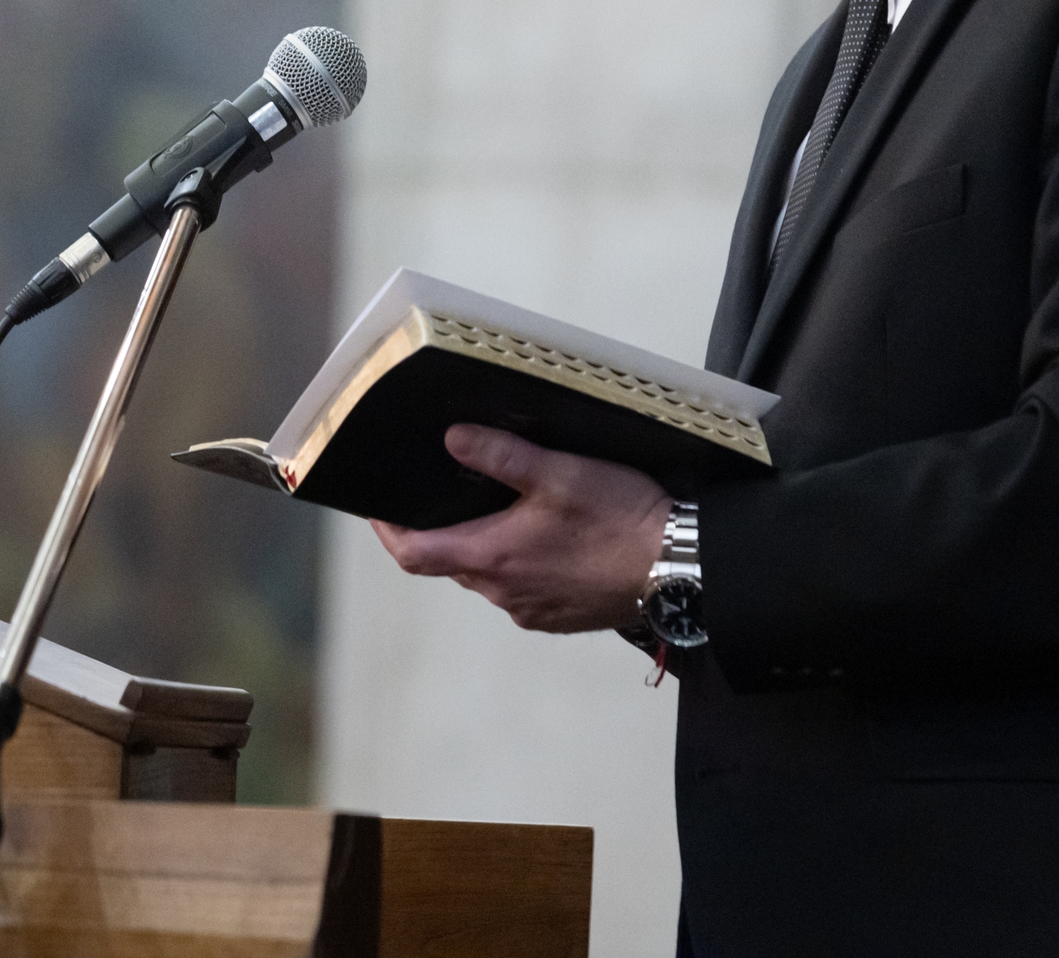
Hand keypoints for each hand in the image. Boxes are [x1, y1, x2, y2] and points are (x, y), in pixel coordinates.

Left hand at [371, 425, 671, 633]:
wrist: (679, 570)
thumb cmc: (619, 518)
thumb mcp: (559, 472)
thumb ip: (501, 456)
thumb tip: (451, 439)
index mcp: (493, 557)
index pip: (414, 554)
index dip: (388, 532)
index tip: (379, 511)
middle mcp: (504, 593)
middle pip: (451, 564)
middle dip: (442, 532)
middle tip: (447, 495)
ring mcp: (532, 610)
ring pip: (489, 578)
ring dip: (485, 548)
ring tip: (504, 510)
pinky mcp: (560, 618)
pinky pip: (521, 592)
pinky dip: (519, 566)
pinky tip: (547, 540)